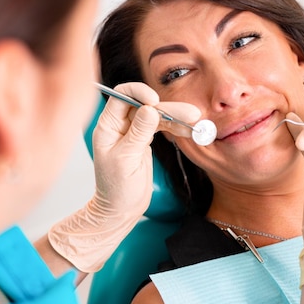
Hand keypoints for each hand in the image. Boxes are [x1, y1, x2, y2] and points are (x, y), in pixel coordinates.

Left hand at [48, 82, 200, 271]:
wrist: (120, 210)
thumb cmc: (116, 189)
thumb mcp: (127, 160)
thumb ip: (138, 133)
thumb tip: (150, 109)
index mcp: (107, 126)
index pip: (122, 97)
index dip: (139, 93)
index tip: (155, 101)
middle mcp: (120, 125)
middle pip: (145, 106)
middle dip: (167, 108)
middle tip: (190, 113)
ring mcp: (133, 132)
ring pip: (156, 116)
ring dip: (176, 118)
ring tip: (195, 120)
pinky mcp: (145, 141)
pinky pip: (162, 128)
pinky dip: (175, 128)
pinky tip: (189, 131)